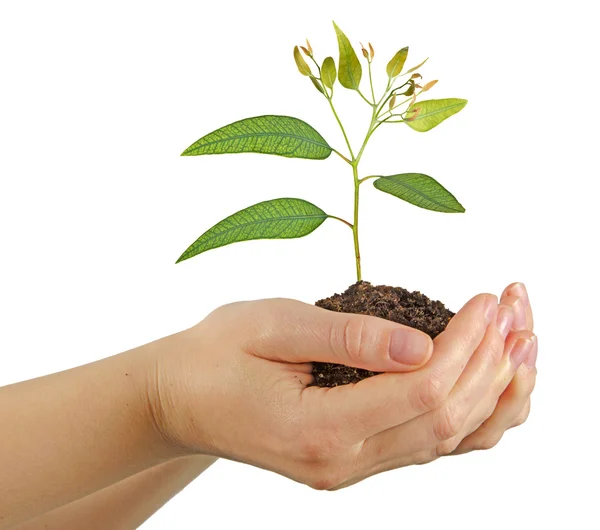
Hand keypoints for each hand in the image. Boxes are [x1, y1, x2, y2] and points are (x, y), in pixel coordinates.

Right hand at [145, 291, 525, 489]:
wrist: (181, 400)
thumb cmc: (216, 354)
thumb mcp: (271, 326)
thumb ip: (346, 336)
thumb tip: (422, 344)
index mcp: (317, 430)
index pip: (421, 391)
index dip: (466, 343)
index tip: (487, 299)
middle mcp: (342, 463)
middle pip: (446, 419)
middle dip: (492, 361)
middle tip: (516, 309)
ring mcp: (350, 468)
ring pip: (449, 441)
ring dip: (493, 391)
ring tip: (524, 343)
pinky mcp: (354, 458)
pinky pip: (429, 445)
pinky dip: (470, 414)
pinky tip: (491, 381)